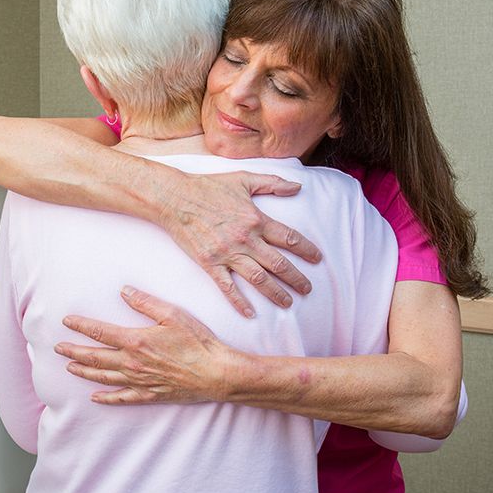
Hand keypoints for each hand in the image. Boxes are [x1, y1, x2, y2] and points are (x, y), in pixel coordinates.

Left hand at [55, 286, 232, 404]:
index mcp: (136, 341)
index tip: (67, 321)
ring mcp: (139, 381)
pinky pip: (122, 398)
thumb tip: (124, 292)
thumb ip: (146, 303)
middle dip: (74, 351)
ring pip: (104, 377)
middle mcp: (132, 363)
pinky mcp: (150, 394)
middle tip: (58, 348)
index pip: (100, 332)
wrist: (215, 373)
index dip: (81, 326)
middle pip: (95, 357)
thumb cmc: (198, 341)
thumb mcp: (173, 314)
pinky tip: (94, 397)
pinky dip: (106, 398)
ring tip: (69, 367)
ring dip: (84, 371)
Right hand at [157, 171, 321, 317]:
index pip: (289, 237)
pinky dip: (239, 302)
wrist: (175, 198)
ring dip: (275, 293)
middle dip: (296, 278)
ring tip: (288, 303)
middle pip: (278, 263)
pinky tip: (250, 313)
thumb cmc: (209, 187)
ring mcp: (227, 253)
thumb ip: (273, 183)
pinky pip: (228, 287)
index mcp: (256, 219)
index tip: (317, 259)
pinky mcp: (210, 263)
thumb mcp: (244, 179)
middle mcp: (246, 239)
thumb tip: (298, 187)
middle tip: (308, 289)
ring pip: (258, 278)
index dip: (306, 249)